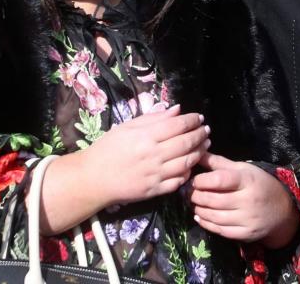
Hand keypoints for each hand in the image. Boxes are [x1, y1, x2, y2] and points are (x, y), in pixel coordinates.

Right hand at [83, 105, 209, 206]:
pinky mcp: (155, 190)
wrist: (93, 178)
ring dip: (199, 152)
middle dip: (200, 134)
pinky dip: (188, 172)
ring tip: (205, 145)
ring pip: (187, 162)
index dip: (192, 120)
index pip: (177, 125)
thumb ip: (154, 118)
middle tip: (206, 130)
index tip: (199, 117)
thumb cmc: (107, 148)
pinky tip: (190, 165)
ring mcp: (155, 174)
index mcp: (145, 136)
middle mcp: (153, 155)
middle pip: (186, 143)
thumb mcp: (127, 127)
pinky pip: (178, 181)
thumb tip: (177, 110)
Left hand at [189, 153, 298, 246]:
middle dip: (196, 196)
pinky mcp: (246, 234)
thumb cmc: (259, 184)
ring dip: (199, 209)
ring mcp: (247, 219)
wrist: (283, 210)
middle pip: (214, 200)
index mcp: (247, 180)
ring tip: (193, 203)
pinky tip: (200, 216)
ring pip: (215, 216)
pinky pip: (220, 230)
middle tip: (187, 193)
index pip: (220, 180)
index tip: (193, 180)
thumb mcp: (243, 169)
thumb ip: (218, 163)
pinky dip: (206, 224)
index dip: (202, 180)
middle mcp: (248, 200)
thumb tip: (196, 153)